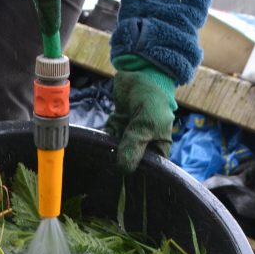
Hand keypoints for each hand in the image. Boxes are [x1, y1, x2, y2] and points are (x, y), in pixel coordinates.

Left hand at [105, 55, 177, 172]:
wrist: (140, 74)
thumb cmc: (152, 99)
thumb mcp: (146, 124)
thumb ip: (134, 145)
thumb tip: (124, 169)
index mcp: (159, 148)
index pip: (149, 170)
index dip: (137, 175)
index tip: (123, 180)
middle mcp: (144, 146)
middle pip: (131, 162)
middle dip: (119, 164)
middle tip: (108, 170)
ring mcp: (129, 137)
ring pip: (116, 152)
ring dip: (108, 152)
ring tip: (101, 157)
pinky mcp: (116, 128)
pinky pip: (107, 140)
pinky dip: (102, 141)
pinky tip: (95, 146)